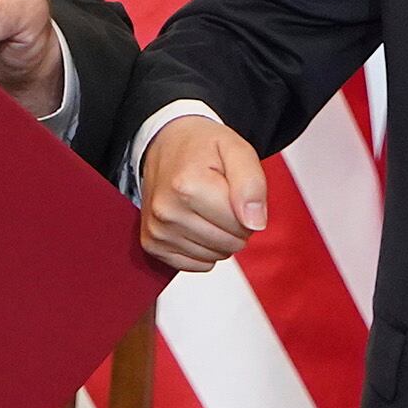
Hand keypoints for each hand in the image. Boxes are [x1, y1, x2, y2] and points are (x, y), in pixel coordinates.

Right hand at [138, 116, 267, 271]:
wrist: (165, 142)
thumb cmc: (200, 147)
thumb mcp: (236, 149)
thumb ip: (252, 184)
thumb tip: (255, 223)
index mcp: (188, 186)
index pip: (241, 225)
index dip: (247, 209)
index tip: (233, 190)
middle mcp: (166, 211)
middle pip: (228, 244)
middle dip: (235, 225)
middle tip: (222, 198)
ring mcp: (157, 230)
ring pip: (214, 257)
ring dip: (219, 237)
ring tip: (207, 208)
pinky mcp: (152, 244)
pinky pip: (195, 264)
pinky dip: (202, 248)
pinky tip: (195, 223)